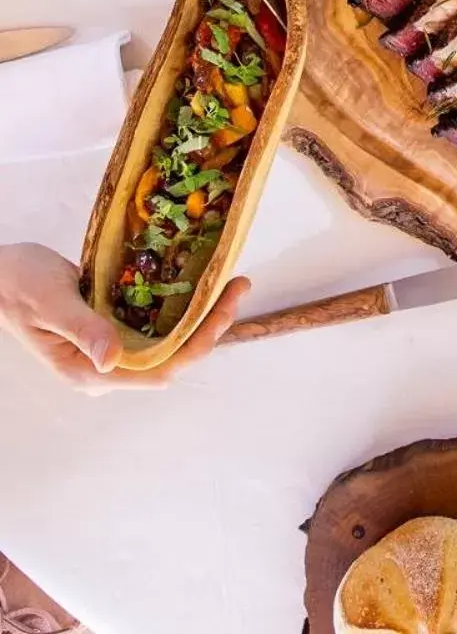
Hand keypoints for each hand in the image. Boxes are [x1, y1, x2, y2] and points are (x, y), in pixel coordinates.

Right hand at [0, 244, 247, 391]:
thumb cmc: (19, 286)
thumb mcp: (51, 302)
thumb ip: (84, 329)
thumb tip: (114, 360)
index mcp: (89, 372)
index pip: (159, 370)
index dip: (197, 345)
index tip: (223, 311)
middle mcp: (106, 367)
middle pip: (172, 356)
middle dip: (209, 325)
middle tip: (239, 285)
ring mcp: (111, 349)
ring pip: (169, 340)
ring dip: (201, 315)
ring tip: (231, 281)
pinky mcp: (113, 328)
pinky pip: (156, 323)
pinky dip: (182, 306)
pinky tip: (201, 282)